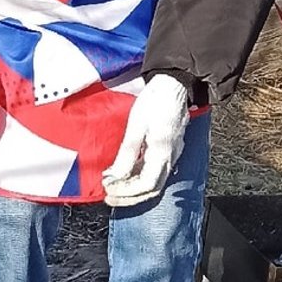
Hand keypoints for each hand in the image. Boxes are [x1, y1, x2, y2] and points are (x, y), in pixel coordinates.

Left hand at [102, 75, 191, 208]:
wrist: (173, 84)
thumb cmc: (155, 100)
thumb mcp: (136, 126)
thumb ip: (127, 154)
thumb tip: (116, 177)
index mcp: (162, 151)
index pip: (147, 184)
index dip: (126, 191)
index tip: (108, 188)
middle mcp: (170, 157)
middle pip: (152, 189)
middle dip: (129, 197)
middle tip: (109, 196)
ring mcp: (171, 154)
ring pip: (154, 183)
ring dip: (133, 189)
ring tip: (114, 187)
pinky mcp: (168, 150)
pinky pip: (155, 172)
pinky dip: (138, 178)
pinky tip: (125, 174)